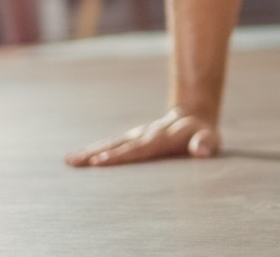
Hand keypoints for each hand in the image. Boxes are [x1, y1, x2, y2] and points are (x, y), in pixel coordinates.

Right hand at [65, 108, 220, 167]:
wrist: (194, 116)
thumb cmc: (203, 134)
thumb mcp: (211, 139)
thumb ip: (206, 144)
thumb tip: (201, 150)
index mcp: (161, 139)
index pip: (138, 149)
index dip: (120, 155)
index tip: (100, 160)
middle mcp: (144, 135)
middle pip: (118, 145)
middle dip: (97, 154)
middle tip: (76, 162)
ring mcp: (136, 136)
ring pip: (110, 143)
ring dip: (90, 152)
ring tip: (69, 161)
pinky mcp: (131, 139)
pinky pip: (110, 145)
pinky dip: (93, 151)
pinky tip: (76, 159)